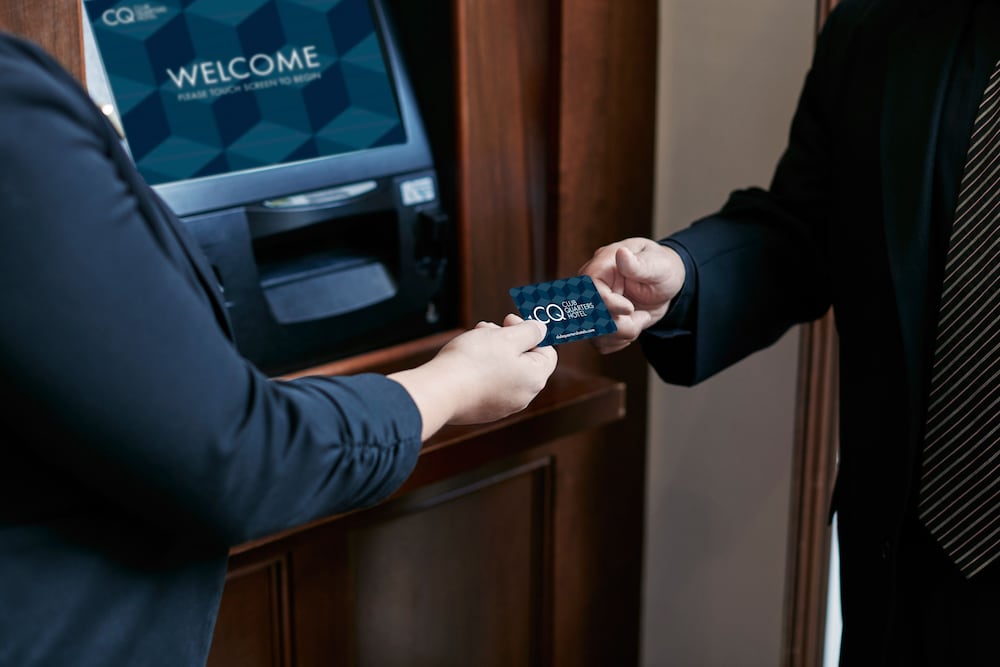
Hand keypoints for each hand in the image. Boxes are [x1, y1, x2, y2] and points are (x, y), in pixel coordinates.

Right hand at [388, 315, 557, 438]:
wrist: (440, 391)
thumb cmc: (475, 361)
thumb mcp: (507, 337)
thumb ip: (529, 331)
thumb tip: (541, 330)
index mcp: (534, 379)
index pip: (547, 353)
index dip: (531, 333)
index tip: (509, 321)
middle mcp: (522, 397)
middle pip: (524, 361)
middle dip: (508, 340)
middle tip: (490, 328)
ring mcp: (501, 406)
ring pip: (505, 372)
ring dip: (494, 352)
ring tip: (475, 338)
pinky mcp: (482, 411)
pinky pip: (489, 385)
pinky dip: (482, 369)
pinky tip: (467, 359)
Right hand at [578, 237, 684, 353]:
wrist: (664, 285)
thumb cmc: (662, 268)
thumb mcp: (657, 265)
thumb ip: (638, 264)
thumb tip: (621, 254)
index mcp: (602, 265)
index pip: (590, 289)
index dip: (607, 304)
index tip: (630, 308)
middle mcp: (591, 286)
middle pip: (589, 315)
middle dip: (619, 324)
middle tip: (642, 316)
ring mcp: (592, 306)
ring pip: (594, 333)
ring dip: (622, 334)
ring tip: (640, 319)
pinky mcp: (597, 322)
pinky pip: (599, 342)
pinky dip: (618, 342)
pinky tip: (632, 327)